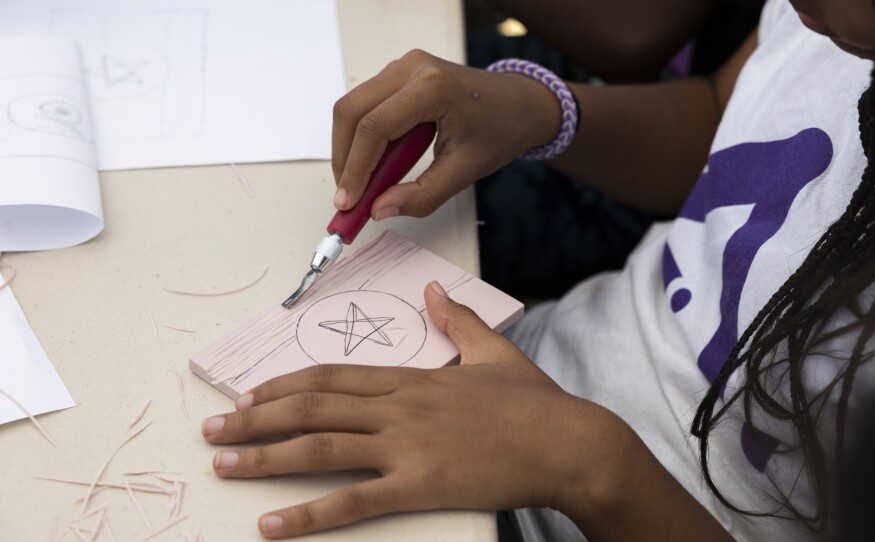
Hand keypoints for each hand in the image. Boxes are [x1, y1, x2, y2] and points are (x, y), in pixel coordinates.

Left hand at [201, 281, 613, 537]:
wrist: (569, 443)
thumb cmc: (533, 402)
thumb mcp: (492, 351)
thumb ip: (456, 319)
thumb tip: (432, 291)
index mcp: (411, 377)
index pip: (332, 375)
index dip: (285, 384)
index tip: (251, 393)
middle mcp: (398, 407)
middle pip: (312, 407)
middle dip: (255, 416)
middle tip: (212, 425)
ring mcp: (407, 445)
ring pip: (320, 447)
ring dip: (264, 456)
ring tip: (222, 462)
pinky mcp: (420, 485)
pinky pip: (354, 501)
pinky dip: (309, 514)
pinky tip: (273, 524)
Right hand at [331, 49, 560, 218]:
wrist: (519, 104)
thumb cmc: (500, 130)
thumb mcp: (465, 172)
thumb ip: (422, 196)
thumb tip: (379, 210)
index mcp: (433, 86)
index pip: (375, 127)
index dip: (355, 168)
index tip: (347, 203)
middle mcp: (411, 68)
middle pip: (352, 112)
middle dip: (344, 159)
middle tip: (348, 198)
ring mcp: (402, 67)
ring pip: (352, 108)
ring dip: (349, 149)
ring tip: (361, 185)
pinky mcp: (398, 75)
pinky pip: (365, 105)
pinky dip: (361, 139)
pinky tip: (373, 166)